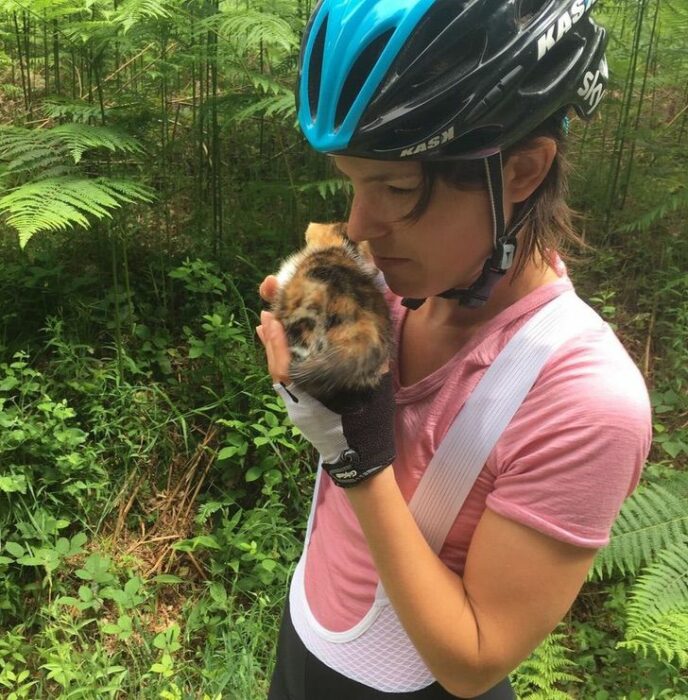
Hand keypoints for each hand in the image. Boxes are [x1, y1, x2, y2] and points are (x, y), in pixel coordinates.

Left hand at [256, 275, 395, 487]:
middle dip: (270, 338)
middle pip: (276, 366)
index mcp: (312, 396)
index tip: (270, 320)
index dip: (276, 345)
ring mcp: (297, 403)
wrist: (362, 456)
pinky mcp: (300, 405)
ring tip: (268, 319)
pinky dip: (280, 358)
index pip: (284, 369)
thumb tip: (365, 330)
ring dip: (273, 346)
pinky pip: (285, 378)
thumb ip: (365, 361)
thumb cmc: (369, 421)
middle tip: (266, 310)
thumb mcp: (372, 387)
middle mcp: (299, 399)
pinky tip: (279, 343)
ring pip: (278, 371)